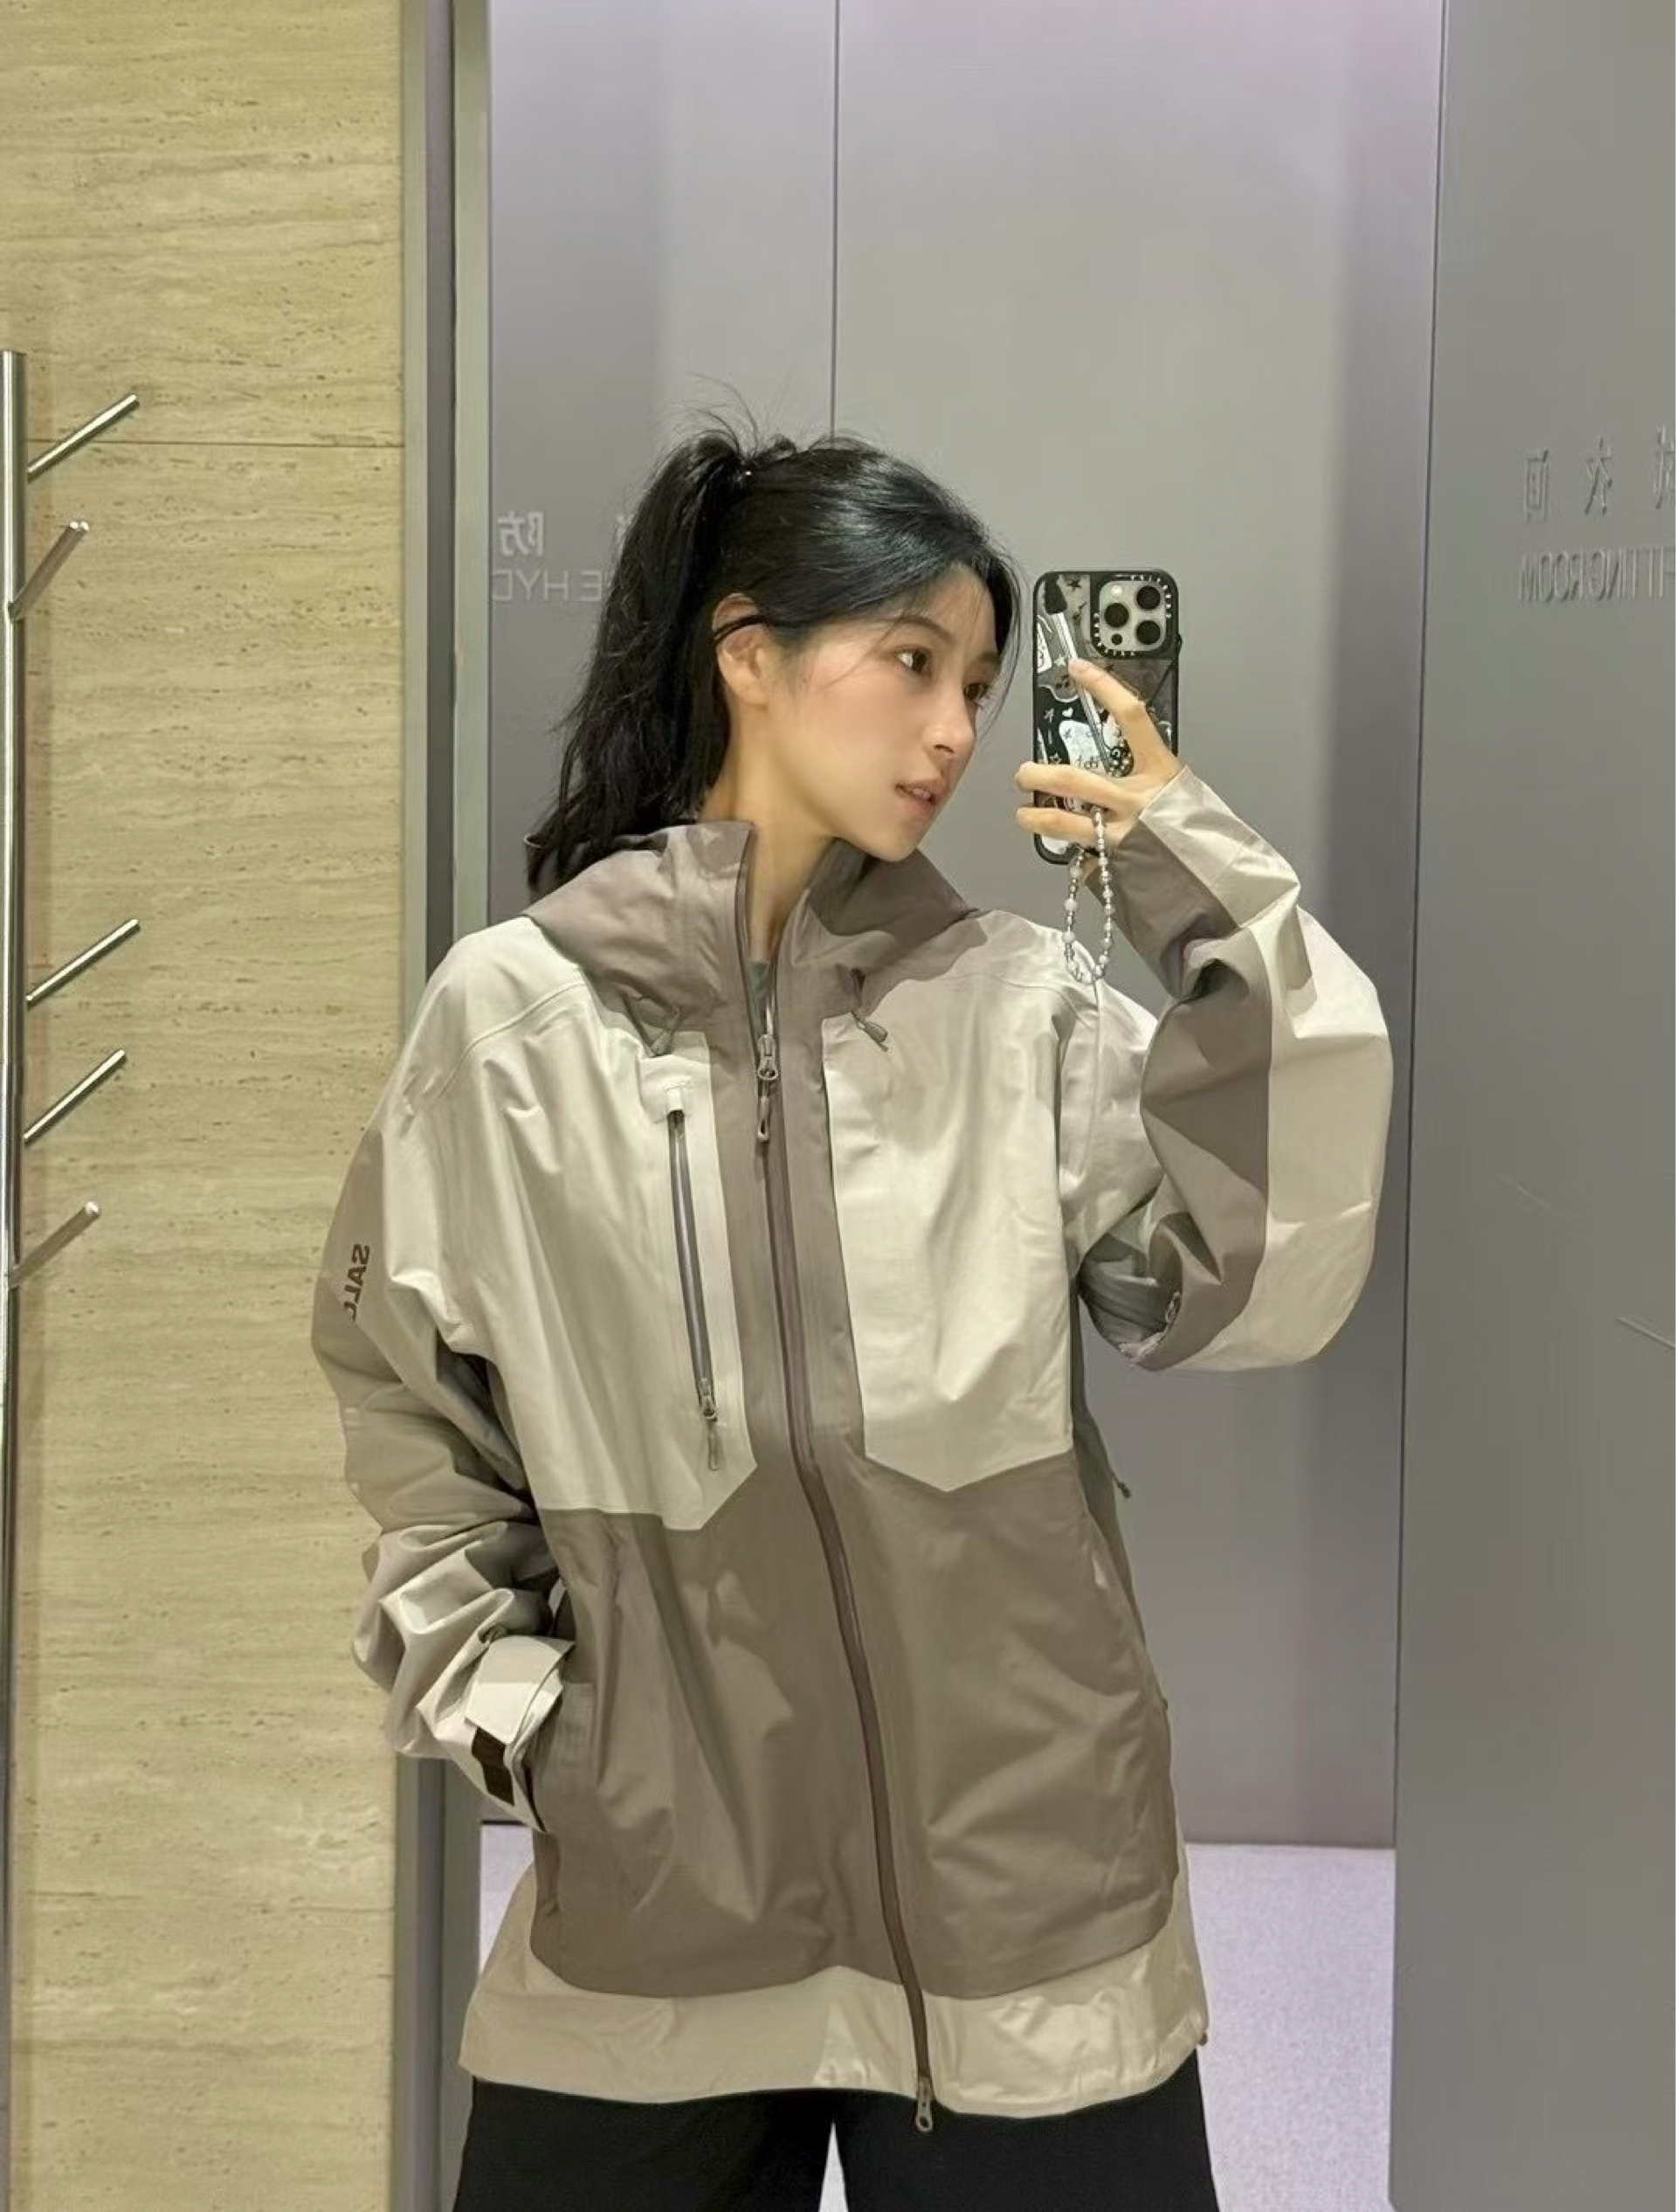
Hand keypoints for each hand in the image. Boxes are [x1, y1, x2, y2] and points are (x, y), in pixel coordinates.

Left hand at [1013, 658, 1183, 890]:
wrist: (1219, 883)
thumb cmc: (1200, 833)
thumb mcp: (1179, 792)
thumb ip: (1145, 780)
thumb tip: (1110, 775)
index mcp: (1161, 771)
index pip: (1131, 716)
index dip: (1103, 688)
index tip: (1078, 669)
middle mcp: (1138, 799)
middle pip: (1076, 778)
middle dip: (1041, 774)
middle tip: (1024, 773)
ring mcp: (1123, 833)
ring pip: (1065, 823)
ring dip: (1036, 817)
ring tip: (1024, 815)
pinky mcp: (1113, 864)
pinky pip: (1082, 854)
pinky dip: (1071, 851)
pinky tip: (1069, 851)